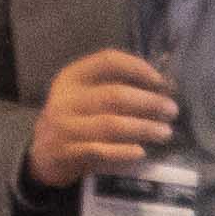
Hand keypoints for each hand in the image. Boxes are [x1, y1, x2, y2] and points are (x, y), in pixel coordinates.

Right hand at [26, 47, 183, 184]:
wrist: (42, 154)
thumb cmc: (77, 119)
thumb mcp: (86, 96)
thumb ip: (116, 87)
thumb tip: (163, 88)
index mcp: (73, 77)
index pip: (108, 61)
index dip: (138, 68)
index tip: (161, 82)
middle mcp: (67, 99)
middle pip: (115, 96)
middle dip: (148, 103)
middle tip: (171, 111)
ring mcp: (65, 127)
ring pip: (110, 125)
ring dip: (142, 128)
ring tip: (164, 132)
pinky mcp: (66, 153)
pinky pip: (99, 151)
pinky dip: (122, 152)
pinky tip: (140, 152)